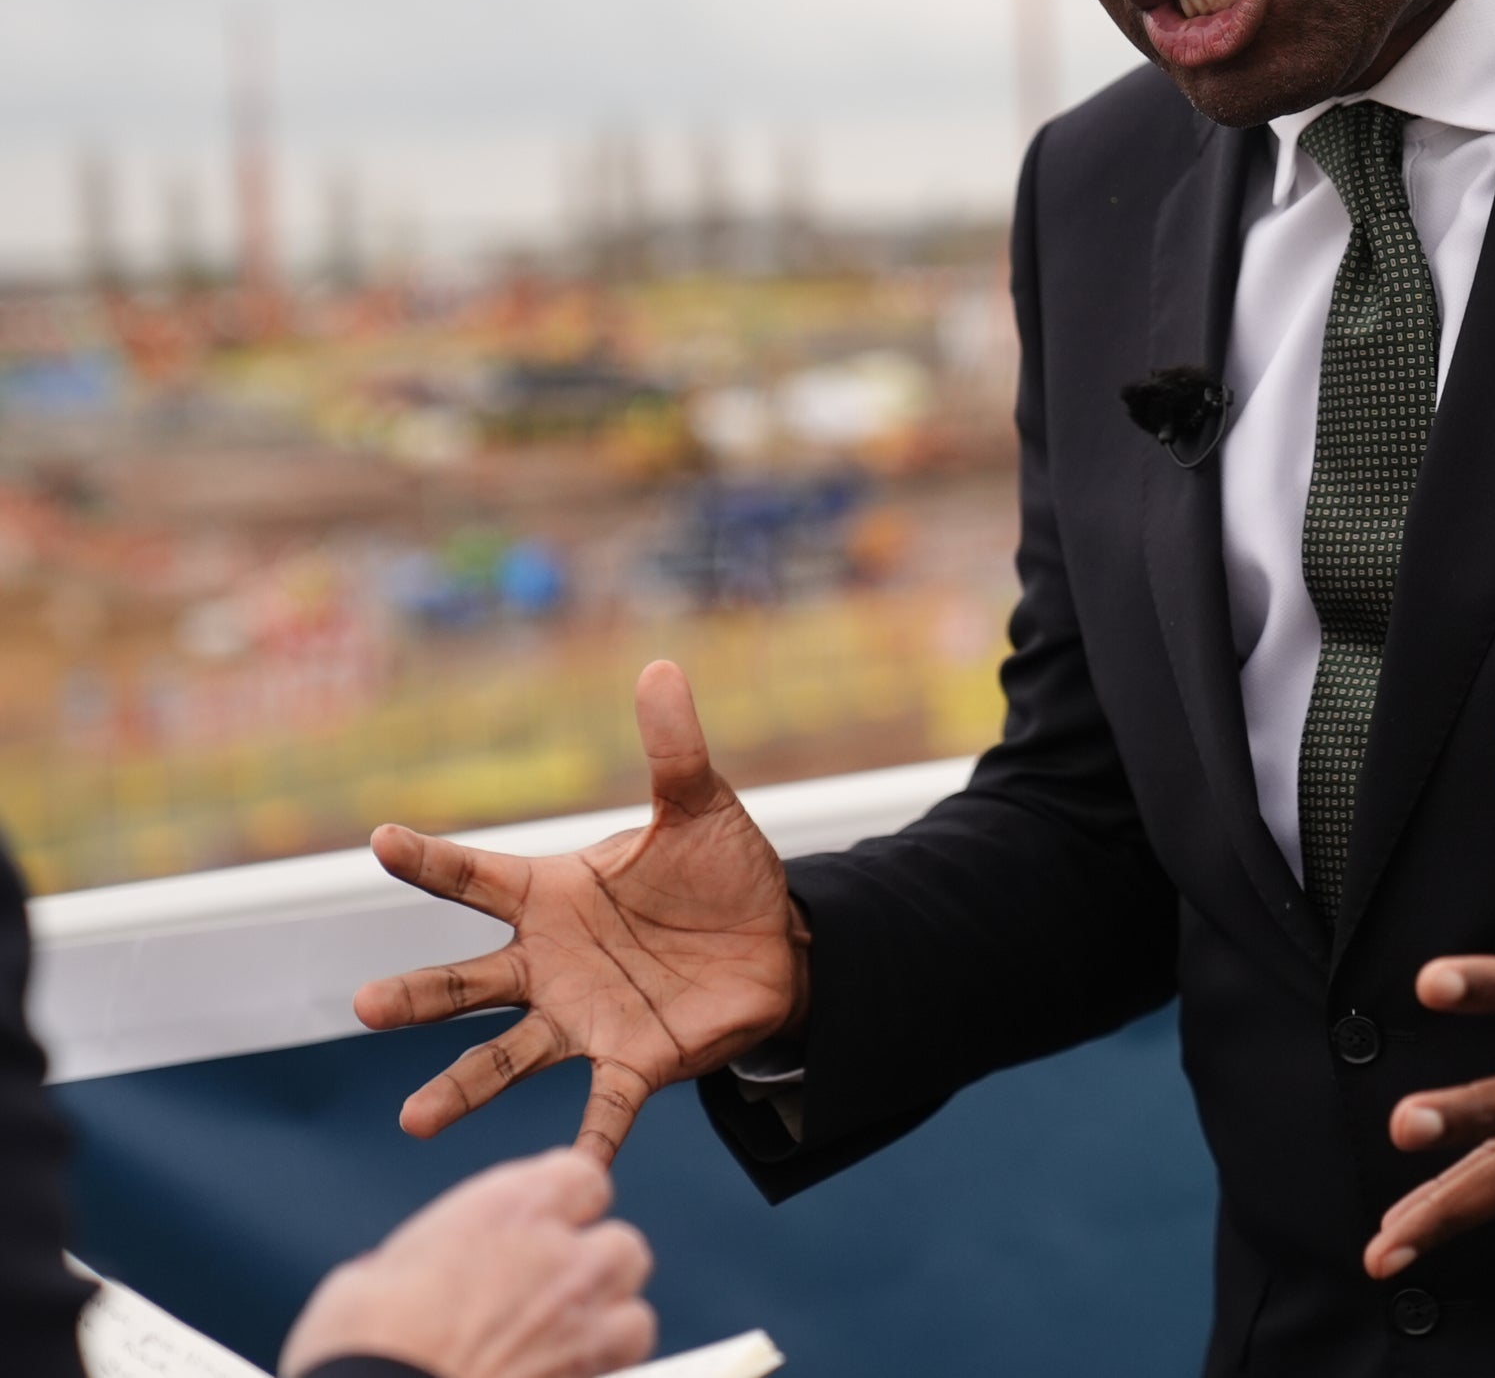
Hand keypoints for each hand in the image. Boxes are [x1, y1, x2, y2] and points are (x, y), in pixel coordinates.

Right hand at [280, 1148, 655, 1377]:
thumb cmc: (356, 1349)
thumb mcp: (370, 1280)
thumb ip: (423, 1262)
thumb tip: (415, 1275)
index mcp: (509, 1209)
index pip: (581, 1178)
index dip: (566, 1205)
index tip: (544, 1228)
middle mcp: (561, 1256)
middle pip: (621, 1247)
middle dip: (592, 1270)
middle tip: (547, 1298)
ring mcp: (584, 1322)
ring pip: (633, 1313)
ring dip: (603, 1326)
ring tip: (557, 1346)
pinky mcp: (594, 1376)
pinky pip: (622, 1365)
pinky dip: (600, 1371)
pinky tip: (559, 1375)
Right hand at [355, 660, 807, 1160]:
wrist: (777, 943)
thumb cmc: (721, 875)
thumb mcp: (703, 806)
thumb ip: (675, 747)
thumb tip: (662, 666)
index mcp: (553, 896)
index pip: (476, 876)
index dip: (431, 859)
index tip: (384, 839)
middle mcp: (549, 963)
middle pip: (468, 980)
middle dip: (419, 996)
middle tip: (366, 1006)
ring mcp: (583, 1017)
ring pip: (508, 1055)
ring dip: (463, 1087)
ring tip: (414, 1121)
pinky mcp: (634, 1061)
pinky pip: (604, 1109)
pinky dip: (590, 1144)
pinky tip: (572, 1179)